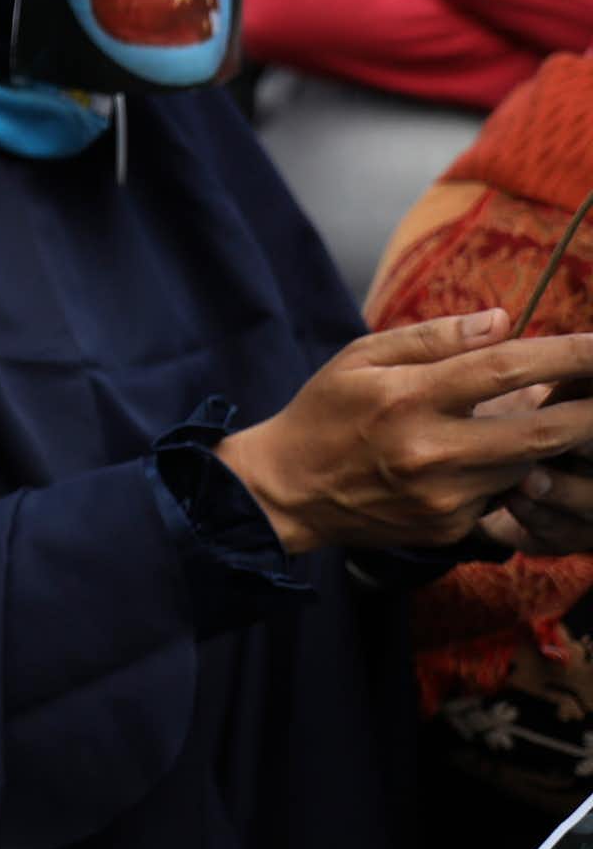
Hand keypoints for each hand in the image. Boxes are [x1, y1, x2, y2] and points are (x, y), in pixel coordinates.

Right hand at [215, 311, 592, 553]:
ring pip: (528, 464)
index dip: (567, 353)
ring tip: (544, 415)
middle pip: (542, 431)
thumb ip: (433, 338)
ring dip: (547, 439)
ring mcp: (444, 496)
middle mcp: (432, 451)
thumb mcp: (362, 357)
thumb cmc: (324, 411)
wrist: (286, 490)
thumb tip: (503, 321)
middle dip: (591, 411)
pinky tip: (489, 455)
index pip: (506, 368)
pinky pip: (502, 493)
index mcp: (408, 398)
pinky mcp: (449, 527)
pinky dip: (510, 470)